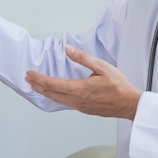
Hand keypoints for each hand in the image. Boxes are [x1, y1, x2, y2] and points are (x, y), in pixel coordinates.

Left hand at [25, 45, 142, 119]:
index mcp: (78, 89)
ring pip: (57, 100)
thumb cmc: (118, 86)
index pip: (52, 84)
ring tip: (36, 87)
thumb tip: (68, 49)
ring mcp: (79, 106)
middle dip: (37, 86)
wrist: (129, 104)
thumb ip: (83, 58)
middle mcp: (76, 100)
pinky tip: (55, 95)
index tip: (30, 73)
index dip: (39, 78)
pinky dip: (55, 97)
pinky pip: (65, 103)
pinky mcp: (84, 109)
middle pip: (50, 93)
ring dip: (45, 92)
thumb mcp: (101, 67)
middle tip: (28, 79)